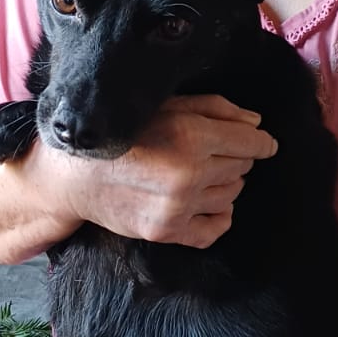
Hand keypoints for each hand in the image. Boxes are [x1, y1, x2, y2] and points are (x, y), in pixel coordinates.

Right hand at [66, 95, 277, 248]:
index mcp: (191, 136)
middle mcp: (189, 174)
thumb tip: (255, 124)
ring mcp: (179, 207)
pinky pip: (215, 229)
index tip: (264, 143)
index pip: (252, 143)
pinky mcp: (167, 231)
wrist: (73, 175)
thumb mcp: (164, 106)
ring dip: (223, 183)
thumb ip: (214, 110)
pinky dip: (218, 216)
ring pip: (231, 195)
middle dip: (233, 157)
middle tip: (208, 150)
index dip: (262, 142)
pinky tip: (205, 202)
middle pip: (242, 167)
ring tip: (198, 173)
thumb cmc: (119, 132)